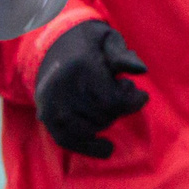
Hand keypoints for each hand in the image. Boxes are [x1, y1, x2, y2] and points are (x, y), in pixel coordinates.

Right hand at [33, 20, 148, 158]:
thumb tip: (142, 71)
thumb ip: (124, 56)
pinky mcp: (47, 117)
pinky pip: (70, 141)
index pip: (113, 100)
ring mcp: (52, 104)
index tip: (141, 95)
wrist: (51, 46)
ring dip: (106, 122)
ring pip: (91, 129)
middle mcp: (63, 88)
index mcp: (80, 67)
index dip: (133, 101)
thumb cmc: (89, 44)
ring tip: (108, 105)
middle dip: (119, 109)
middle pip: (104, 115)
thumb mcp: (108, 40)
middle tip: (122, 95)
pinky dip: (90, 148)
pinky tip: (107, 147)